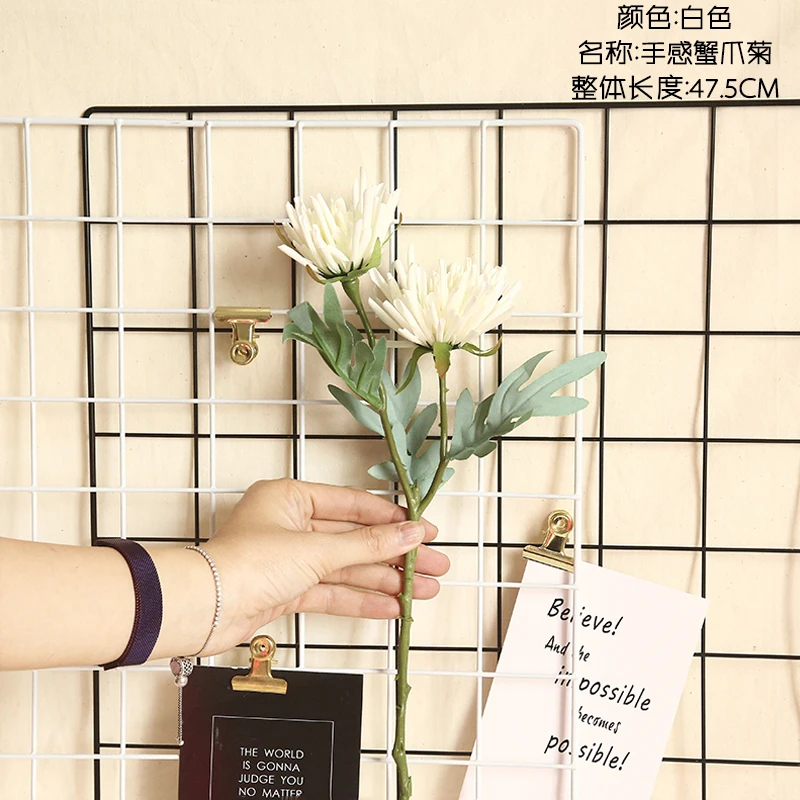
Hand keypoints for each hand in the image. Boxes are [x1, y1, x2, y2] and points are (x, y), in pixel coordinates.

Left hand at [201, 479, 447, 654]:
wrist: (203, 609)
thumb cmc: (246, 564)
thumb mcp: (316, 550)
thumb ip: (367, 545)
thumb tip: (410, 534)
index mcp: (291, 497)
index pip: (353, 505)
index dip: (392, 520)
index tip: (424, 531)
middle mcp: (291, 524)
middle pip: (354, 538)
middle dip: (395, 555)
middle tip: (433, 565)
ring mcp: (289, 559)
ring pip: (346, 567)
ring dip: (384, 580)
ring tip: (422, 591)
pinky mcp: (287, 589)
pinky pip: (332, 591)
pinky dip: (360, 599)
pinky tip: (391, 607)